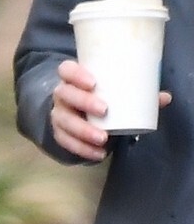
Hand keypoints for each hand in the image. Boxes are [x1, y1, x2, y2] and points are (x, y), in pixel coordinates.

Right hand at [52, 59, 171, 161]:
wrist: (78, 113)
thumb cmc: (98, 96)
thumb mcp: (114, 92)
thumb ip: (138, 94)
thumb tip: (164, 97)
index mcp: (73, 78)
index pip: (67, 70)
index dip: (76, 74)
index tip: (93, 83)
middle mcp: (62, 94)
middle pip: (65, 94)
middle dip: (83, 102)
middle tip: (104, 110)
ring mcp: (58, 114)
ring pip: (63, 121)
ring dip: (82, 131)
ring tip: (102, 138)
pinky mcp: (59, 133)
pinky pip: (65, 141)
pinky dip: (82, 149)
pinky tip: (97, 153)